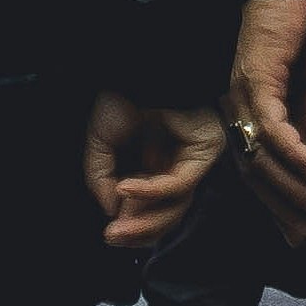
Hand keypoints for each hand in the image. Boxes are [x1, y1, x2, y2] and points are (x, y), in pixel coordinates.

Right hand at [85, 91, 229, 252]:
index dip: (132, 222)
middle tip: (112, 237)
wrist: (137, 67)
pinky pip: (178, 183)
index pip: (153, 205)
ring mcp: (194, 158)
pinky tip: (125, 188)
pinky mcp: (204, 150)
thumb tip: (110, 210)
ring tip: (117, 226)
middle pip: (167, 211)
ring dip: (145, 219)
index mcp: (157, 159)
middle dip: (138, 228)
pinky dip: (150, 190)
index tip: (110, 233)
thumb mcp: (100, 141)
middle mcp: (178, 162)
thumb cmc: (122, 93)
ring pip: (176, 204)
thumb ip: (100, 177)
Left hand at [223, 0, 305, 243]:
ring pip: (261, 153)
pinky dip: (292, 149)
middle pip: (255, 172)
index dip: (278, 207)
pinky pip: (270, 124)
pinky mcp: (256, 77)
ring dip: (293, 184)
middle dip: (286, 205)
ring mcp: (241, 95)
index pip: (257, 174)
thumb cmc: (301, 39)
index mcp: (247, 119)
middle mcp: (236, 112)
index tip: (301, 237)